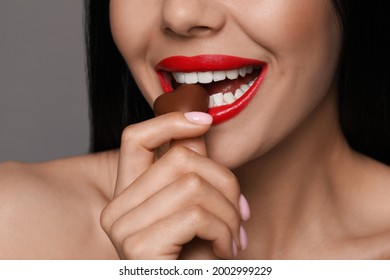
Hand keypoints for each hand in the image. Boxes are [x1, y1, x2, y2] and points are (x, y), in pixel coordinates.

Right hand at [100, 112, 248, 258]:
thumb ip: (193, 173)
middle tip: (240, 213)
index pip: (135, 138)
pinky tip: (226, 251)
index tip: (205, 120)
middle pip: (180, 159)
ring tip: (234, 238)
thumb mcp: (196, 212)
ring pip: (193, 184)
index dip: (170, 121)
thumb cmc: (196, 261)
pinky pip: (195, 213)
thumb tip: (200, 131)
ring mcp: (122, 227)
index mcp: (129, 196)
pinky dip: (224, 231)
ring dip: (229, 213)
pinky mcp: (138, 246)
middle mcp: (116, 209)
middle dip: (224, 182)